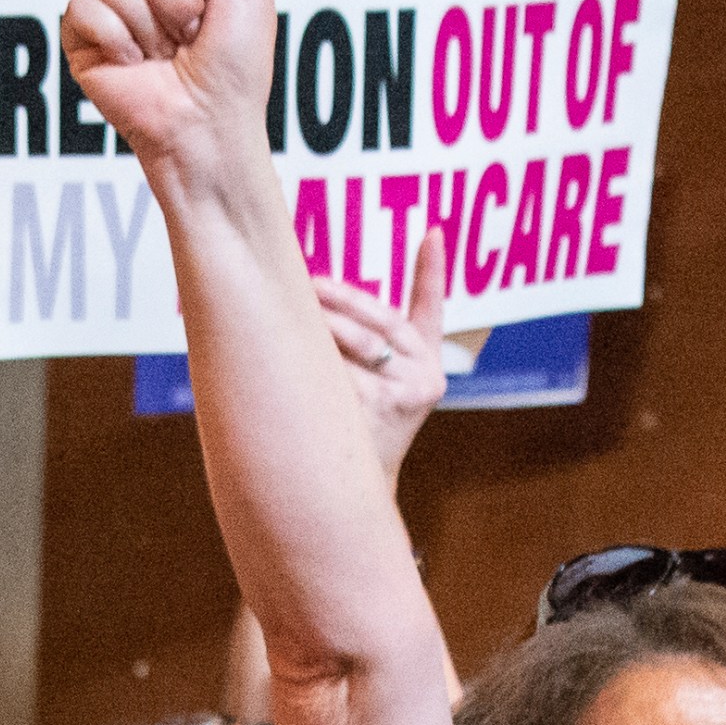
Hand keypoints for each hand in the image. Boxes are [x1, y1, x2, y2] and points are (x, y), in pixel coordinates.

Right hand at [62, 0, 275, 177]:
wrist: (207, 121)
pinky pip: (83, 6)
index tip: (196, 12)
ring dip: (148, 20)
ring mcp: (111, 9)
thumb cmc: (234, 67)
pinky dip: (117, 37)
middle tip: (191, 28)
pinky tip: (136, 62)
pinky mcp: (82, 36)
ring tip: (164, 51)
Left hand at [313, 229, 449, 482]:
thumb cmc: (352, 430)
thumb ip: (361, 345)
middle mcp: (425, 376)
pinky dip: (316, 359)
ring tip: (293, 310)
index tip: (430, 233)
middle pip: (382, 320)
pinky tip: (294, 355)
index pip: (430, 310)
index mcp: (427, 365)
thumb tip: (308, 289)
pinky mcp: (383, 407)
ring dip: (323, 324)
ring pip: (359, 341)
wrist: (351, 491)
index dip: (432, 271)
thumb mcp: (368, 387)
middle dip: (342, 299)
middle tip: (308, 283)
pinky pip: (341, 367)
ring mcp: (407, 392)